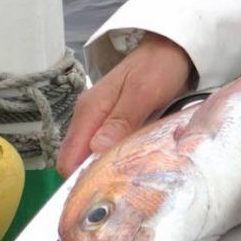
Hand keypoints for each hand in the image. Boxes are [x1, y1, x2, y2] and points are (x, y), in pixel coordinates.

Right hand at [56, 33, 194, 176]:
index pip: (68, 159)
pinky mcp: (117, 125)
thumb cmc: (158, 67)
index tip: (103, 192)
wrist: (172, 48)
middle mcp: (90, 119)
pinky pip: (111, 150)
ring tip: (135, 178)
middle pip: (80, 162)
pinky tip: (140, 163)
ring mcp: (103, 123)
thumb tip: (96, 150)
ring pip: (96, 158)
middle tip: (126, 188)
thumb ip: (121, 120)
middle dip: (97, 178)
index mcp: (89, 111)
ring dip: (112, 170)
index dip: (80, 180)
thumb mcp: (143, 92)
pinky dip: (122, 159)